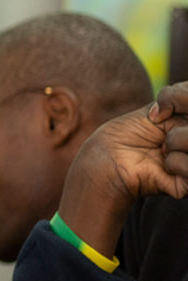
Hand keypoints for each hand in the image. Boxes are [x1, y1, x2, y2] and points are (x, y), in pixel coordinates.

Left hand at [57, 82, 187, 256]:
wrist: (101, 167)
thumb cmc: (118, 139)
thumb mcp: (149, 113)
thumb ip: (176, 100)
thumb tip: (180, 96)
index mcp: (184, 125)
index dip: (184, 99)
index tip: (161, 111)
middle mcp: (187, 144)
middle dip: (178, 124)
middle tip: (158, 135)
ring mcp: (186, 165)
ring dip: (174, 144)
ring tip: (157, 153)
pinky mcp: (184, 184)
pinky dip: (176, 164)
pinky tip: (160, 168)